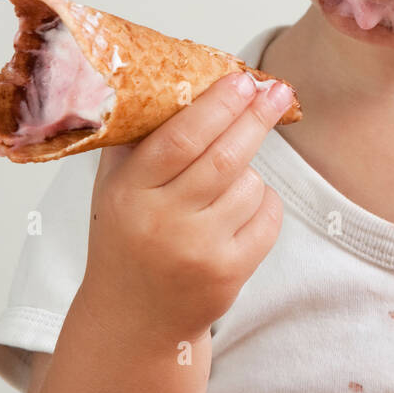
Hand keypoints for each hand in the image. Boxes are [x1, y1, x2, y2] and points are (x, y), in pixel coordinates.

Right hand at [81, 71, 294, 347]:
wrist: (134, 319)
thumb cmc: (129, 236)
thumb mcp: (117, 187)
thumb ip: (140, 138)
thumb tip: (184, 73)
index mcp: (129, 193)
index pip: (179, 140)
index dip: (216, 105)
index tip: (242, 79)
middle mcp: (162, 223)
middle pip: (223, 158)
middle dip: (255, 118)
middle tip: (276, 89)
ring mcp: (198, 252)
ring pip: (250, 186)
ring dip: (251, 170)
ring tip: (230, 176)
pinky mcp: (229, 274)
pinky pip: (267, 217)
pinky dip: (264, 201)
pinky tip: (244, 205)